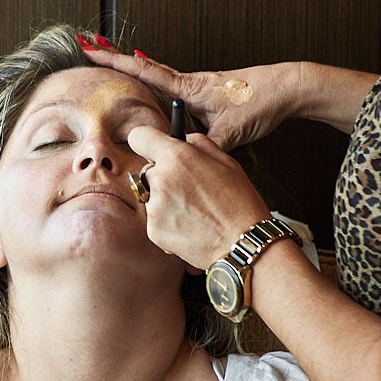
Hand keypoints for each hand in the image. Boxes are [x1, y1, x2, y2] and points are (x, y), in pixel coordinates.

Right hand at [79, 45, 303, 149]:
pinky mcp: (211, 97)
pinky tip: (161, 105)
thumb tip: (183, 160)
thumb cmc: (260, 102)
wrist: (287, 88)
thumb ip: (202, 147)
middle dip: (117, 61)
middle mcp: (190, 84)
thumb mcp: (229, 132)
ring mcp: (200, 89)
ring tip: (113, 71)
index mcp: (189, 87)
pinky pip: (178, 95)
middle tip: (90, 51)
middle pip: (145, 69)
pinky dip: (163, 94)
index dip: (115, 62)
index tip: (90, 50)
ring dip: (138, 76)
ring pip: (161, 84)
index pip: (143, 71)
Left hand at [125, 125, 271, 272]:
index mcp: (177, 157)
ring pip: (151, 195)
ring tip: (194, 210)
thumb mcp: (226, 162)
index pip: (139, 137)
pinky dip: (167, 221)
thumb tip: (183, 139)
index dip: (148, 141)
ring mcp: (154, 207)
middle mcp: (160, 179)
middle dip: (163, 174)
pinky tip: (190, 225)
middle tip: (189, 188)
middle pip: (148, 169)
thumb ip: (199, 144)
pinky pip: (155, 219)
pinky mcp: (153, 230)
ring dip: (166, 199)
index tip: (155, 149)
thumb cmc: (239, 202)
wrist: (240, 244)